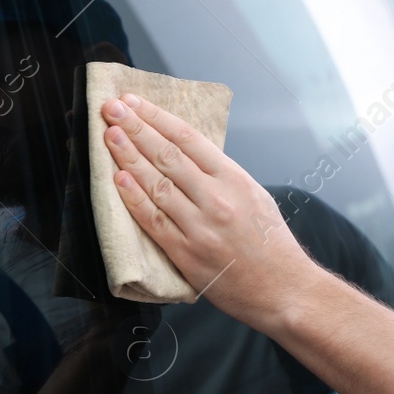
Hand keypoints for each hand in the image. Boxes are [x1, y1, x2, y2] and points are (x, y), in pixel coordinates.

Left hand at [100, 92, 318, 328]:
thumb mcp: (256, 197)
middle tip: (112, 109)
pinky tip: (118, 179)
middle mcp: (216, 199)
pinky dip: (134, 199)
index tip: (135, 103)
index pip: (188, 139)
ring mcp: (200, 227)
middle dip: (135, 128)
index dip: (158, 118)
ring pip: (156, 184)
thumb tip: (188, 156)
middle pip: (167, 155)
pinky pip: (153, 221)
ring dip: (128, 157)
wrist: (284, 290)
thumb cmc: (272, 245)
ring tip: (109, 135)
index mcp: (235, 179)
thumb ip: (223, 176)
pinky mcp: (187, 254)